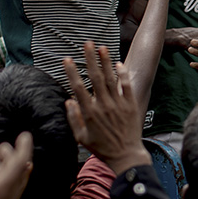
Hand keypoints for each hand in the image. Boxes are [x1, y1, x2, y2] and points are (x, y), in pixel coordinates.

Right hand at [63, 42, 149, 174]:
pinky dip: (123, 75)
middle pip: (95, 77)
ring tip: (102, 47)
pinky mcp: (131, 105)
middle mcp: (103, 105)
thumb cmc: (101, 148)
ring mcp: (118, 104)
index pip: (78, 87)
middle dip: (90, 59)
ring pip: (111, 78)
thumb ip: (74, 118)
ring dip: (106, 61)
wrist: (126, 155)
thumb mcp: (81, 137)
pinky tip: (119, 63)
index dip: (72, 72)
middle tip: (87, 44)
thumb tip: (68, 101)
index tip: (67, 59)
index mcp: (89, 113)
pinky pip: (126, 86)